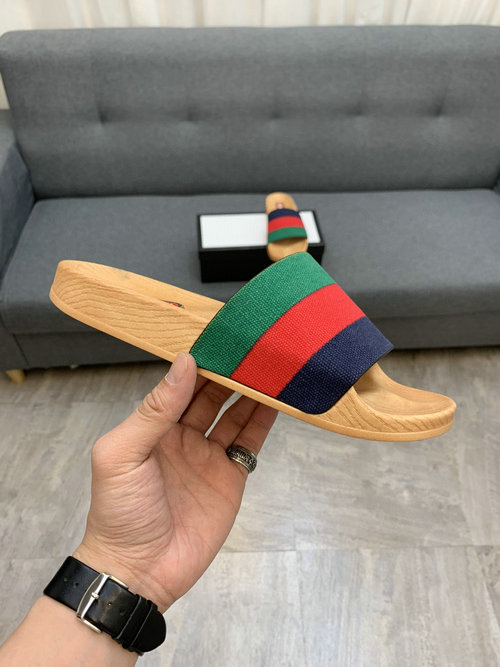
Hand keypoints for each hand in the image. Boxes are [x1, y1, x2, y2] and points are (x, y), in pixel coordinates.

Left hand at [74, 353, 276, 612]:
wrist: (139, 571)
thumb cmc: (119, 512)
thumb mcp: (123, 453)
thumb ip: (155, 410)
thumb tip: (184, 364)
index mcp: (153, 426)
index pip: (181, 385)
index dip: (200, 362)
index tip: (220, 337)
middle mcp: (182, 436)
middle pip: (212, 395)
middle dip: (230, 372)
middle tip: (253, 347)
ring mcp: (208, 457)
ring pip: (234, 414)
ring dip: (251, 392)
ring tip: (270, 367)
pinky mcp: (230, 478)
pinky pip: (249, 443)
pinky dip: (264, 422)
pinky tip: (277, 401)